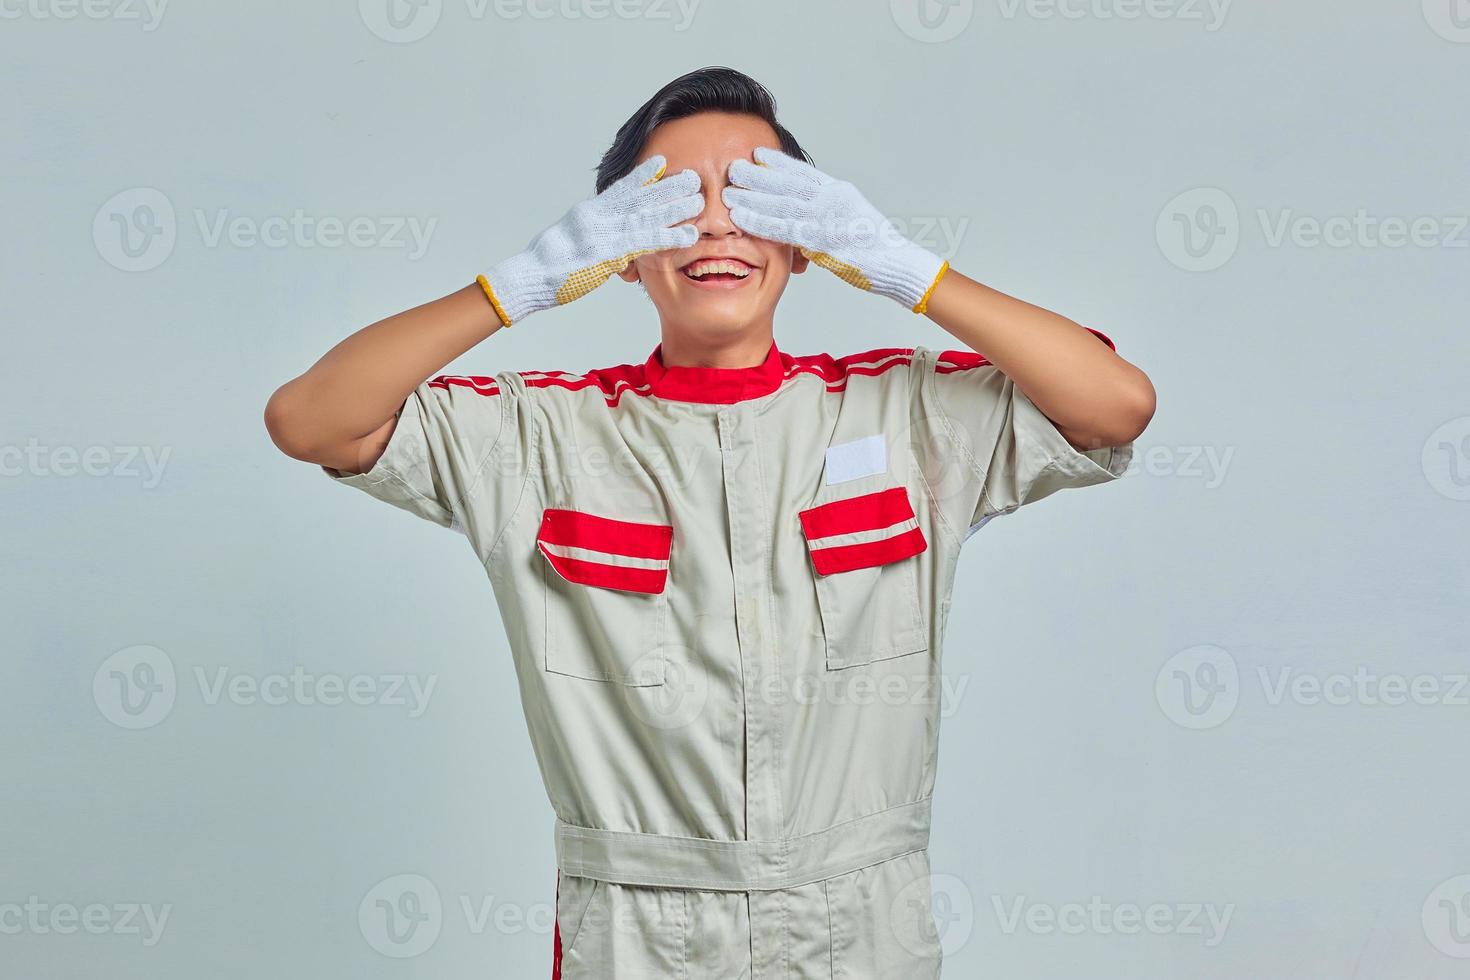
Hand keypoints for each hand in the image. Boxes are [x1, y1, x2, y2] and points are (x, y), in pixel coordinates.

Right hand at [479, 155, 702, 325]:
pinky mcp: (608, 254)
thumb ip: (592, 235)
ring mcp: (603, 233)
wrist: (530, 278)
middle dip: (668, 187)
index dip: (643, 175)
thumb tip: (610, 243)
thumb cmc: (547, 266)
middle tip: (694, 177)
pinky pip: (644, 244)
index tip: (663, 163)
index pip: (620, 189)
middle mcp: (597, 216)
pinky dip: (668, 238)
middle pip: (639, 197)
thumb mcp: (569, 242)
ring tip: (699, 202)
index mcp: (589, 211)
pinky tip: (687, 236)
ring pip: (646, 216)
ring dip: (675, 208)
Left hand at [723, 147, 948, 312]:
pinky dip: (760, 221)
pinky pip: (784, 228)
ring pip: (781, 202)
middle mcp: (832, 199)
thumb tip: (805, 219)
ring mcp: (827, 218)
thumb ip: (828, 215)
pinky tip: (741, 218)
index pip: (804, 171)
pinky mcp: (821, 240)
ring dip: (752, 196)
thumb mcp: (852, 221)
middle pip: (787, 182)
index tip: (757, 154)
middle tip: (732, 168)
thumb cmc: (876, 248)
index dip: (778, 162)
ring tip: (728, 192)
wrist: (896, 263)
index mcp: (839, 191)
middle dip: (758, 175)